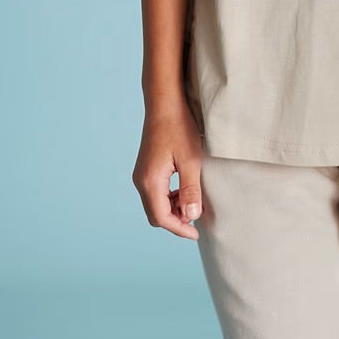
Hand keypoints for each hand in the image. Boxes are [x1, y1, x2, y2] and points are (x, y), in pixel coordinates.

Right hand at [133, 105, 205, 239]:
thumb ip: (191, 190)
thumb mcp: (191, 161)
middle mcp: (141, 181)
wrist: (164, 103)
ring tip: (194, 201)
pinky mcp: (146, 169)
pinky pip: (155, 193)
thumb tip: (191, 217)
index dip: (179, 229)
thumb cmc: (179, 128)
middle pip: (156, 215)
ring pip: (155, 204)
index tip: (197, 234)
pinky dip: (170, 198)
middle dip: (176, 221)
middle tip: (197, 218)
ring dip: (174, 209)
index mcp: (150, 182)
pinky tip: (185, 190)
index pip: (161, 218)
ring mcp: (141, 175)